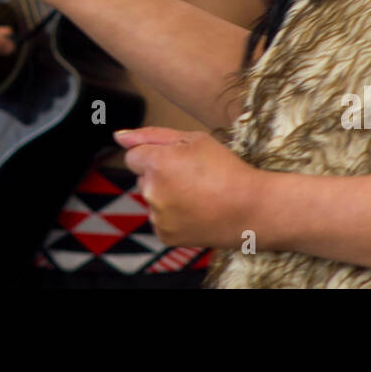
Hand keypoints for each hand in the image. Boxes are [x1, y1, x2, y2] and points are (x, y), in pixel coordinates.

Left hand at [115, 126, 263, 249]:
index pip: (133, 156)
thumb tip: (119, 136)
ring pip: (152, 200)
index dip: (154, 155)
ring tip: (198, 196)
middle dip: (160, 176)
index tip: (177, 161)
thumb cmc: (225, 168)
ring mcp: (157, 216)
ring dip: (166, 196)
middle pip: (143, 178)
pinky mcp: (165, 235)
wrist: (251, 209)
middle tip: (193, 178)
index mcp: (156, 163)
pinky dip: (173, 217)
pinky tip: (196, 212)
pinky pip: (160, 220)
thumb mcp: (194, 139)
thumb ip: (152, 135)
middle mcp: (151, 191)